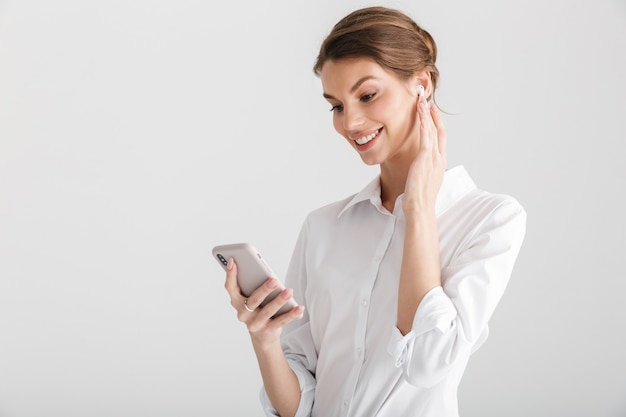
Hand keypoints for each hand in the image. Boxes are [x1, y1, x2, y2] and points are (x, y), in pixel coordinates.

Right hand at [224, 258, 303, 345]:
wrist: (263, 336)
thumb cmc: (258, 309)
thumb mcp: (253, 298)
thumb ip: (254, 286)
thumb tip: (267, 274)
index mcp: (236, 302)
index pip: (230, 287)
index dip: (230, 274)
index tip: (233, 260)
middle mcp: (243, 314)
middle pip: (253, 300)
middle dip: (264, 289)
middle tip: (274, 280)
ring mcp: (254, 324)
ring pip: (268, 311)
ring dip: (279, 300)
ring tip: (289, 291)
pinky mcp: (267, 331)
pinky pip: (281, 321)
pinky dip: (291, 314)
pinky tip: (299, 307)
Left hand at [403, 94, 446, 214]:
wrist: (421, 208)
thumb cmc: (419, 198)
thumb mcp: (423, 180)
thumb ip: (423, 170)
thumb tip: (419, 167)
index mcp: (439, 162)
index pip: (440, 137)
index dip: (436, 122)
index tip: (431, 111)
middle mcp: (439, 158)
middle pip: (438, 130)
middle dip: (433, 114)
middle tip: (427, 99)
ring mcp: (433, 159)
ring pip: (432, 131)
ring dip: (427, 115)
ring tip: (422, 101)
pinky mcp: (425, 160)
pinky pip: (426, 139)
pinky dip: (425, 126)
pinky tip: (422, 116)